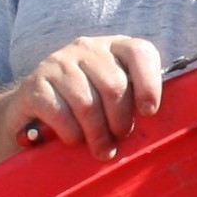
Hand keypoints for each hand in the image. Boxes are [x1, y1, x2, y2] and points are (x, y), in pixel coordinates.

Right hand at [7, 35, 163, 156]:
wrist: (35, 106)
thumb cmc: (88, 105)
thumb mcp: (115, 95)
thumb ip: (137, 98)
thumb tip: (163, 122)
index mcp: (114, 46)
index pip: (140, 52)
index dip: (149, 84)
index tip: (149, 113)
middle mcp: (86, 48)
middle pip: (114, 85)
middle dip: (120, 121)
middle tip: (120, 139)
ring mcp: (57, 63)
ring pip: (87, 104)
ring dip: (97, 134)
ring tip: (102, 150)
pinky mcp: (34, 84)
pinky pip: (60, 114)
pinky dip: (72, 134)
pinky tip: (74, 140)